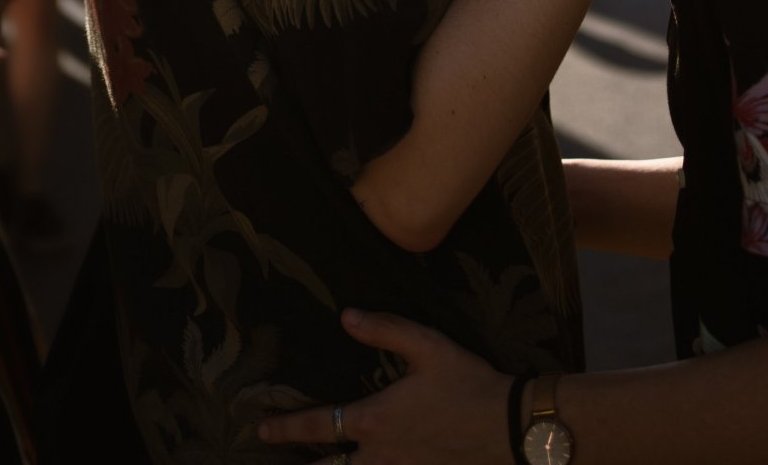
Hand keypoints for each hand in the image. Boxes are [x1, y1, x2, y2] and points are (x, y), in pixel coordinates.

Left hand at [259, 309, 511, 464]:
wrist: (507, 427)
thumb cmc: (467, 382)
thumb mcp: (427, 346)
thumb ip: (384, 329)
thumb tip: (345, 317)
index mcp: (374, 420)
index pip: (317, 426)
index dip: (285, 428)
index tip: (260, 428)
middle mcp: (377, 456)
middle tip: (275, 457)